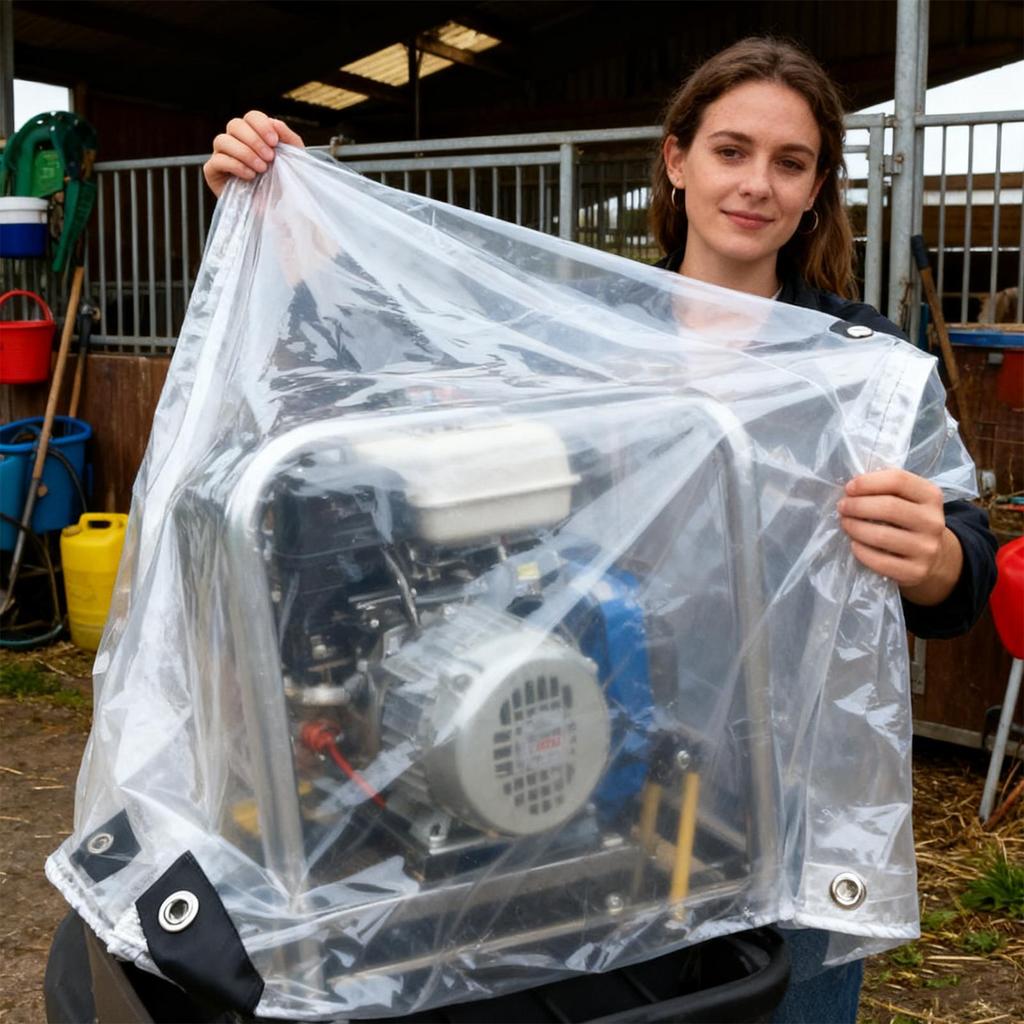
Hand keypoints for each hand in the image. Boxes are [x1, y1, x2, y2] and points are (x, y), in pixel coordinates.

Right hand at [203, 110, 304, 197]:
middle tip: (269, 157)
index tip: (274, 142)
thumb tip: (274, 121)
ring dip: (244, 152)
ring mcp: (222, 156)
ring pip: (222, 140)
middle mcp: (235, 142)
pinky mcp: (214, 173)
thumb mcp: (294, 159)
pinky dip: (235, 165)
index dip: (261, 125)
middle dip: (254, 140)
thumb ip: (288, 137)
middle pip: (234, 124)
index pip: (251, 117)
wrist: (280, 212)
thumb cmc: (286, 183)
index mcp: (254, 135)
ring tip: (261, 169)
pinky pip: (216, 161)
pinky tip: (250, 176)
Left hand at [838, 468, 962, 604]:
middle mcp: (933, 521)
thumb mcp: (907, 499)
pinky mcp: (916, 572)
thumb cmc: (909, 521)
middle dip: (857, 506)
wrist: (934, 557)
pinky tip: (854, 545)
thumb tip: (851, 488)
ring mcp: (926, 548)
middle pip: (889, 507)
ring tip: (846, 524)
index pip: (898, 480)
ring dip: (855, 528)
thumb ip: (885, 489)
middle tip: (842, 507)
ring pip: (882, 535)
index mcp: (930, 495)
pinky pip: (880, 561)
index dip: (868, 482)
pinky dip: (861, 551)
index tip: (848, 488)